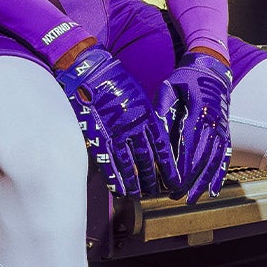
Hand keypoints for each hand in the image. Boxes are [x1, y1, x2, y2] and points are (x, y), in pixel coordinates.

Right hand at [55, 44, 174, 198]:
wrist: (91, 71)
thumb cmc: (115, 80)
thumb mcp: (138, 96)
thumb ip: (145, 116)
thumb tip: (151, 134)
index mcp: (147, 116)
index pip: (162, 148)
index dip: (169, 166)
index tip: (176, 179)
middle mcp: (133, 128)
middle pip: (147, 160)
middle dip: (153, 179)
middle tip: (158, 192)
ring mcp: (115, 134)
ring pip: (129, 165)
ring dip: (135, 182)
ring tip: (139, 195)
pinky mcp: (98, 136)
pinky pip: (108, 162)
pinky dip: (114, 178)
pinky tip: (119, 189)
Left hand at [155, 51, 232, 202]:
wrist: (213, 70)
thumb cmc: (186, 78)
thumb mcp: (170, 86)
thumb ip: (163, 106)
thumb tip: (154, 126)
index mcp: (199, 110)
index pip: (189, 142)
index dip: (181, 163)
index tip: (171, 180)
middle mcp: (214, 122)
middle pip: (202, 156)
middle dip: (188, 179)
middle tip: (174, 195)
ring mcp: (222, 129)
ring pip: (214, 161)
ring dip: (203, 183)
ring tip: (190, 199)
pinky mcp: (226, 133)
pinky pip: (224, 158)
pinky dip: (219, 176)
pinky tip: (213, 192)